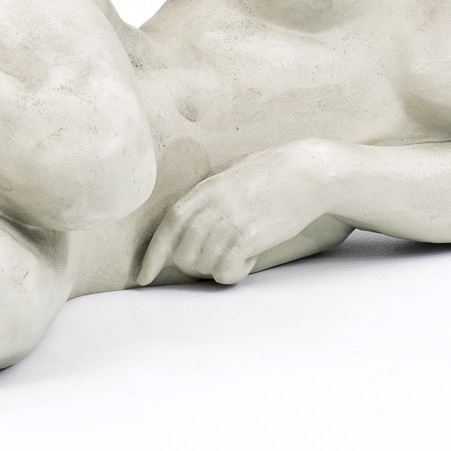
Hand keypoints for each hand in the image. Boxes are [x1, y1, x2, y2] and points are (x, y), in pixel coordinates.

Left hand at [137, 141, 332, 285]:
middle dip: (193, 265)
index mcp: (203, 190)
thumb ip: (207, 197)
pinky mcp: (249, 237)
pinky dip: (233, 272)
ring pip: (203, 265)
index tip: (142, 276)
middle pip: (182, 253)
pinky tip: (249, 259)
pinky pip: (225, 270)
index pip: (167, 227)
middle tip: (217, 257)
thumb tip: (187, 221)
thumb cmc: (272, 175)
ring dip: (217, 267)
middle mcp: (210, 206)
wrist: (308, 173)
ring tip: (240, 252)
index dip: (152, 255)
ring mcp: (228, 221)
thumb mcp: (229, 176)